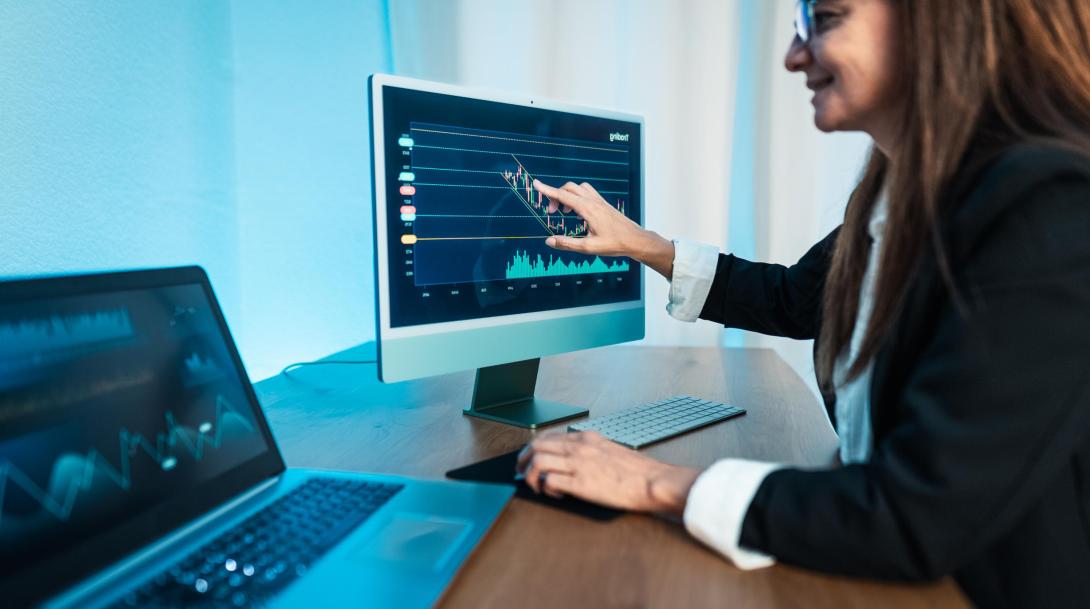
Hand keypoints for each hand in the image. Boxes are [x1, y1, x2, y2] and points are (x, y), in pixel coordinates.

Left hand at [515, 431, 700, 515]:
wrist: (652, 481)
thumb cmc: (636, 471)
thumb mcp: (609, 450)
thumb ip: (589, 451)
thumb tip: (570, 459)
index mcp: (586, 438)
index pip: (548, 436)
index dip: (533, 448)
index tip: (528, 457)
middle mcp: (579, 447)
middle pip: (537, 446)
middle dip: (523, 459)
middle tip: (520, 472)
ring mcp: (579, 465)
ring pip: (538, 462)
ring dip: (530, 475)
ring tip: (536, 486)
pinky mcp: (581, 484)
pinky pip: (550, 482)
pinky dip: (546, 489)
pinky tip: (555, 495)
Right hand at [532, 179, 675, 278]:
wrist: (636, 240)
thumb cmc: (615, 244)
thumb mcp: (589, 248)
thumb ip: (567, 244)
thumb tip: (549, 241)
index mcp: (588, 209)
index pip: (563, 196)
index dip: (548, 190)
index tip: (536, 184)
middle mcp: (593, 202)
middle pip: (569, 188)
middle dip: (556, 196)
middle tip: (552, 212)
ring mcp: (600, 201)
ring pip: (579, 188)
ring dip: (568, 195)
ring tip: (565, 212)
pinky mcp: (604, 204)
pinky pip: (587, 193)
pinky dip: (577, 197)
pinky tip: (578, 212)